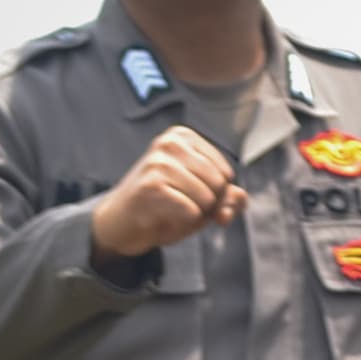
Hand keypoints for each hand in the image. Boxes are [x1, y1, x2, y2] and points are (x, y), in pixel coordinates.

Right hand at [89, 126, 246, 263]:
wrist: (119, 223)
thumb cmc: (163, 205)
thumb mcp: (201, 198)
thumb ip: (228, 197)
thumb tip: (241, 197)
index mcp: (182, 136)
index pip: (226, 172)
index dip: (218, 194)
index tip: (195, 196)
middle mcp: (170, 143)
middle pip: (220, 184)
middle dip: (210, 205)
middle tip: (183, 206)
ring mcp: (158, 162)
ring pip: (207, 198)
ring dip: (197, 214)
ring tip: (172, 209)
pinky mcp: (150, 185)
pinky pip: (192, 210)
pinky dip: (184, 220)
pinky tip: (163, 215)